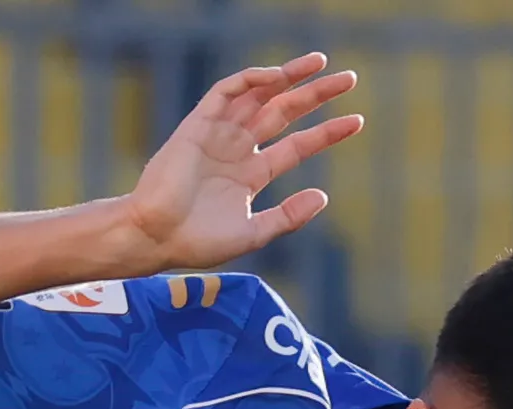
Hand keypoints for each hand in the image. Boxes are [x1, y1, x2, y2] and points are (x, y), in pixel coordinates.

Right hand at [119, 56, 364, 271]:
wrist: (156, 236)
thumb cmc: (198, 241)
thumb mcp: (254, 232)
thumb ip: (288, 216)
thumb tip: (323, 197)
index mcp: (250, 174)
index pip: (296, 145)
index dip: (326, 132)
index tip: (356, 121)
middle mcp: (237, 148)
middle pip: (283, 112)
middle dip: (315, 94)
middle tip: (349, 79)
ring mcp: (219, 134)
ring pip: (259, 95)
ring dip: (288, 77)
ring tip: (320, 63)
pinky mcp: (198, 124)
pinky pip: (226, 91)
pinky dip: (250, 80)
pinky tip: (277, 77)